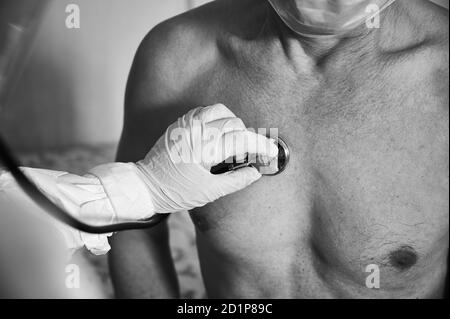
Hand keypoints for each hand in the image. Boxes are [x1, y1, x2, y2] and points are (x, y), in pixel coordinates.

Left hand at [136, 104, 277, 213]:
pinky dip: (217, 118)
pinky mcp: (179, 124)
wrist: (145, 186)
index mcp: (204, 149)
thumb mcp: (209, 192)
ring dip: (233, 122)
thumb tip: (255, 172)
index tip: (270, 152)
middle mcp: (196, 131)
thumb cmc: (174, 191)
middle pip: (234, 123)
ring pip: (220, 110)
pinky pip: (204, 111)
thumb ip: (236, 180)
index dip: (260, 145)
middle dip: (248, 136)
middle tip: (251, 152)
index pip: (241, 140)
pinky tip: (218, 133)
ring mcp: (186, 125)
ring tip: (234, 141)